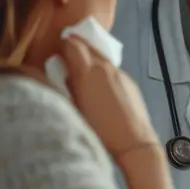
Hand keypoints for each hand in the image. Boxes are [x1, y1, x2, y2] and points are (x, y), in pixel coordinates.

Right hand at [61, 36, 159, 162]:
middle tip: (65, 56)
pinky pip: (112, 68)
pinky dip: (102, 69)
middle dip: (76, 47)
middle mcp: (106, 66)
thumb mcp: (74, 110)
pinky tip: (100, 86)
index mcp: (88, 71)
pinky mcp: (131, 82)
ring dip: (90, 58)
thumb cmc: (98, 132)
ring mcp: (121, 73)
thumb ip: (65, 87)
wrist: (134, 144)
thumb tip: (61, 74)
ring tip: (81, 71)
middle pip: (88, 45)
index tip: (55, 54)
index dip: (62, 46)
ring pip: (101, 56)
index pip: (72, 44)